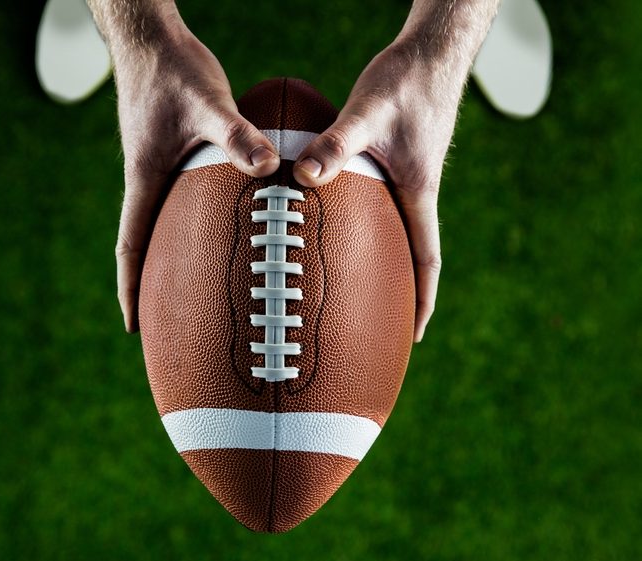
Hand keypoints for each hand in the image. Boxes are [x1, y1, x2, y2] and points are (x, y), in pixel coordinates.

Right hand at [113, 22, 279, 331]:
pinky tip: (227, 231)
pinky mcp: (177, 158)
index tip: (133, 324)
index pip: (132, 246)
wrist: (151, 38)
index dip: (131, 287)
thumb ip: (237, 134)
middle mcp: (151, 182)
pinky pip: (186, 203)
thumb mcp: (207, 101)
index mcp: (147, 180)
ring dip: (177, 259)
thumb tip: (270, 166)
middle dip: (155, 286)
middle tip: (171, 322)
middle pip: (148, 246)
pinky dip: (198, 226)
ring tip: (202, 291)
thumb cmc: (172, 69)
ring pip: (168, 227)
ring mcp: (163, 172)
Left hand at [293, 39, 463, 342]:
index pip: (426, 260)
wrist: (433, 49)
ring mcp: (406, 181)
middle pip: (411, 256)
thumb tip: (304, 175)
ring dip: (385, 265)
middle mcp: (415, 194)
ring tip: (358, 293)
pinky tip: (341, 229)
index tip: (415, 333)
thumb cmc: (407, 79)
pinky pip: (382, 209)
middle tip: (381, 327)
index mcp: (418, 193)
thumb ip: (336, 142)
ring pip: (396, 235)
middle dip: (401, 294)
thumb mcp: (369, 109)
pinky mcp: (395, 165)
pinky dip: (368, 230)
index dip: (423, 299)